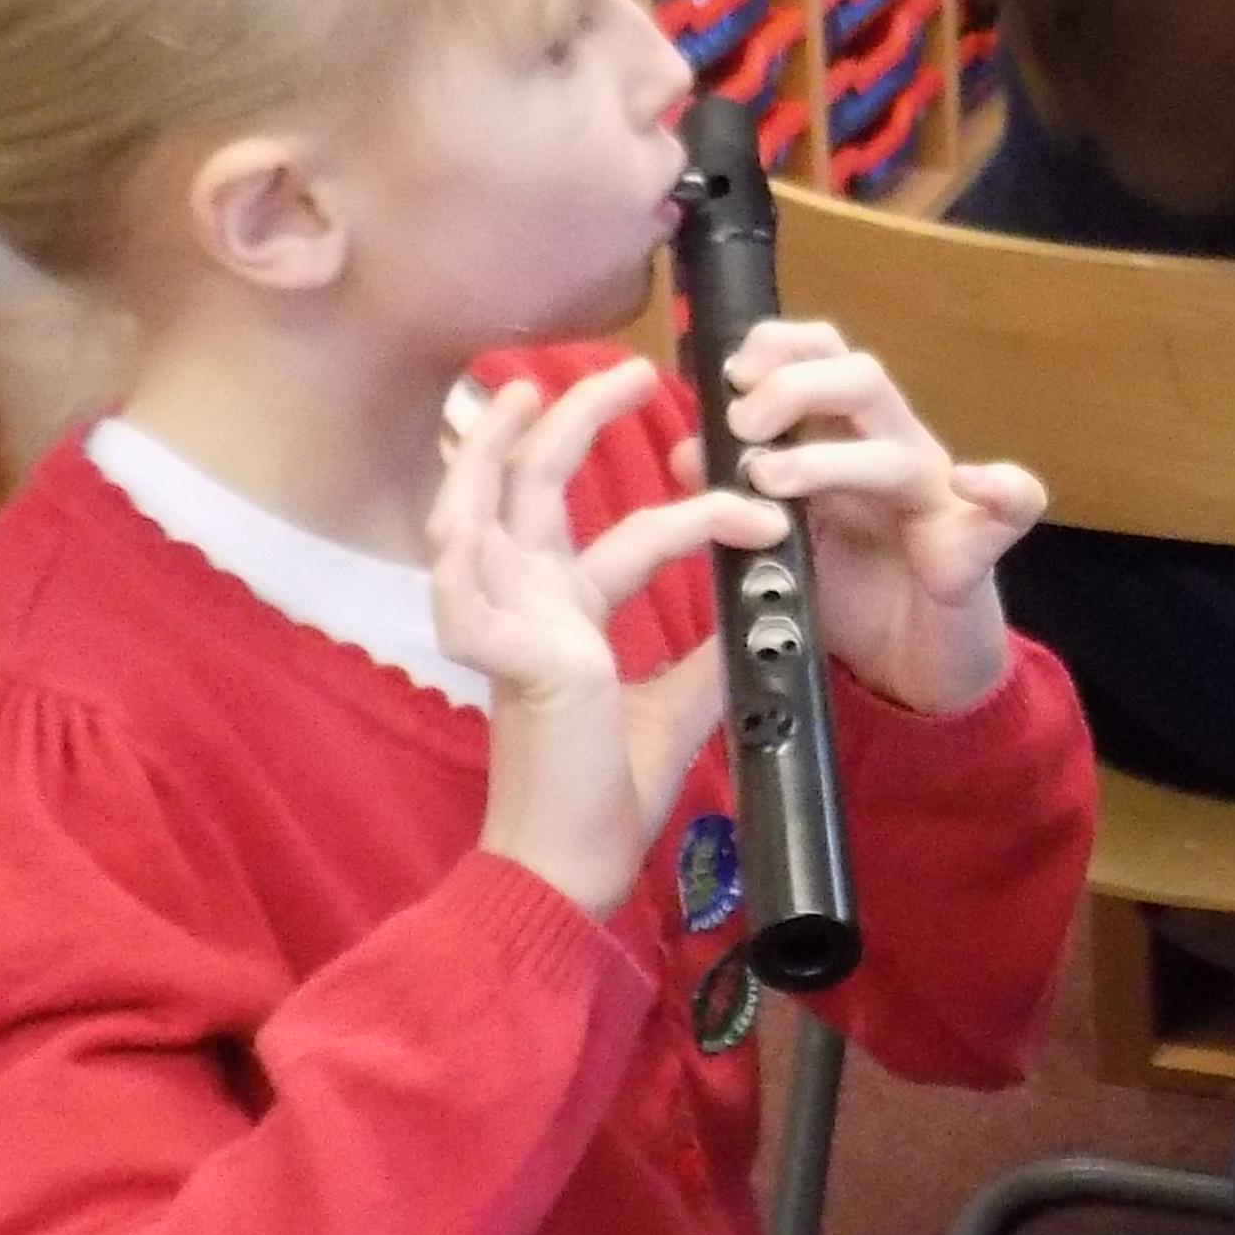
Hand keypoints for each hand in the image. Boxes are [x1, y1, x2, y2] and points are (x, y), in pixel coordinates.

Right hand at [430, 358, 767, 923]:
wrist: (576, 866)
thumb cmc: (608, 792)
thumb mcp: (676, 705)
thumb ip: (707, 652)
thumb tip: (760, 606)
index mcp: (558, 615)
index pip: (595, 524)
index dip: (656, 487)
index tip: (708, 458)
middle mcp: (522, 608)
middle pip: (526, 489)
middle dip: (566, 419)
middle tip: (624, 368)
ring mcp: (501, 628)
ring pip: (478, 517)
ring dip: (500, 452)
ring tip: (531, 392)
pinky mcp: (501, 660)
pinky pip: (474, 595)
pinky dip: (493, 555)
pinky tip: (488, 522)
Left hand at [696, 317, 1042, 718]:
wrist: (913, 669)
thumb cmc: (850, 592)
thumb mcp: (780, 540)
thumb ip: (736, 494)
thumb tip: (686, 453)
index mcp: (849, 438)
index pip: (823, 357)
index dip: (777, 347)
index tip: (729, 374)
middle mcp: (897, 452)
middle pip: (862, 380)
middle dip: (795, 388)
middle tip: (742, 425)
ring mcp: (939, 499)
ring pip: (899, 451)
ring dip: (832, 457)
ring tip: (772, 477)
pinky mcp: (976, 553)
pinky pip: (1013, 505)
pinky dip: (1002, 487)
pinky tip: (974, 482)